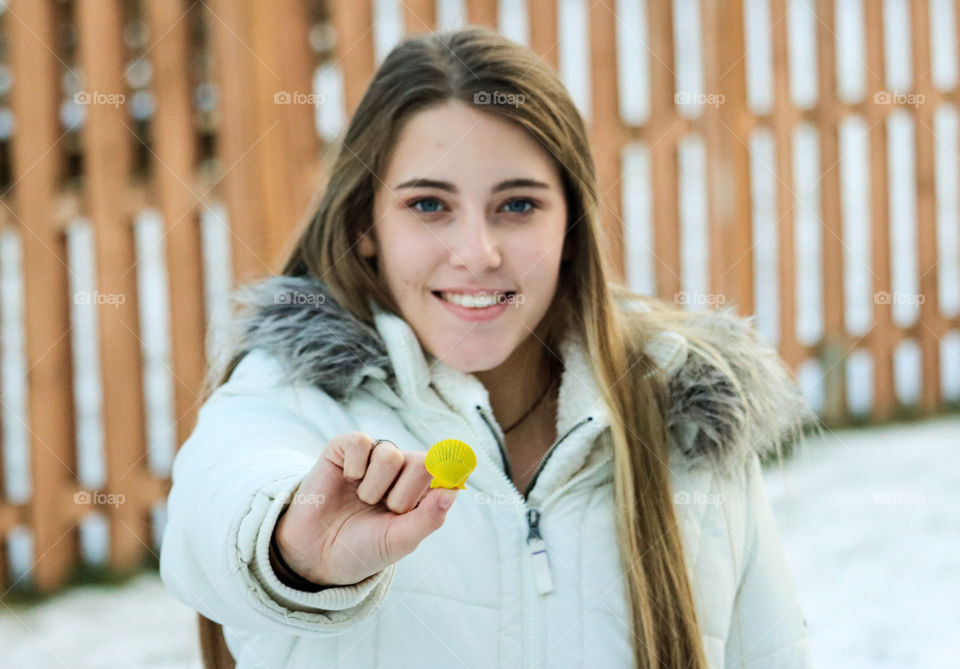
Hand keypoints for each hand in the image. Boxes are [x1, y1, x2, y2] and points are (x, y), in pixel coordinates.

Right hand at [273, 432, 458, 586]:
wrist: (316, 555)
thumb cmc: (363, 547)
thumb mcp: (400, 540)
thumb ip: (429, 517)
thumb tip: (453, 491)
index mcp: (420, 489)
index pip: (445, 470)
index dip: (444, 476)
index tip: (437, 492)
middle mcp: (401, 468)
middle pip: (422, 461)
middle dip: (404, 494)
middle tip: (387, 509)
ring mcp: (374, 456)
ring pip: (390, 455)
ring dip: (374, 487)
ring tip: (363, 500)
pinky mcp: (345, 448)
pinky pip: (360, 442)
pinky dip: (354, 467)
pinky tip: (347, 480)